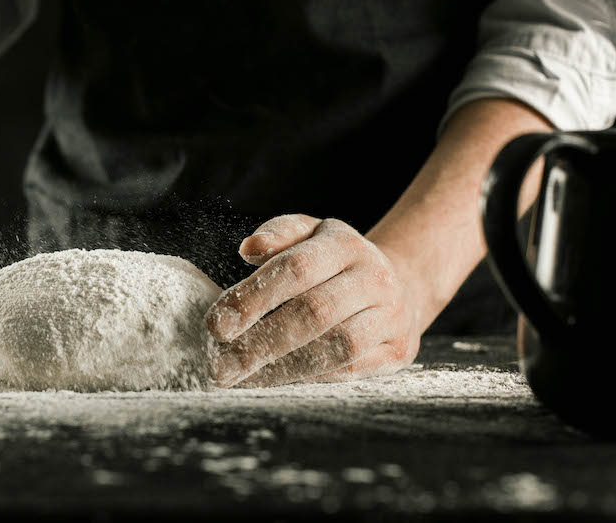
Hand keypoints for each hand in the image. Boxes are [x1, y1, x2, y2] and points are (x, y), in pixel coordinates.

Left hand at [206, 215, 421, 387]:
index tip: (216, 325)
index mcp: (343, 244)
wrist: (399, 285)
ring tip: (244, 379)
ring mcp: (391, 315)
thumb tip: (248, 248)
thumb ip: (278, 234)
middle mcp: (373, 277)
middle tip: (220, 366)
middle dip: (261, 343)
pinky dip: (309, 379)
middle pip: (314, 312)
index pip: (295, 269)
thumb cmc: (334, 262)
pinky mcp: (398, 350)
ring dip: (284, 368)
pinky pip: (350, 370)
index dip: (253, 298)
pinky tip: (276, 381)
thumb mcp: (309, 235)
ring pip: (337, 346)